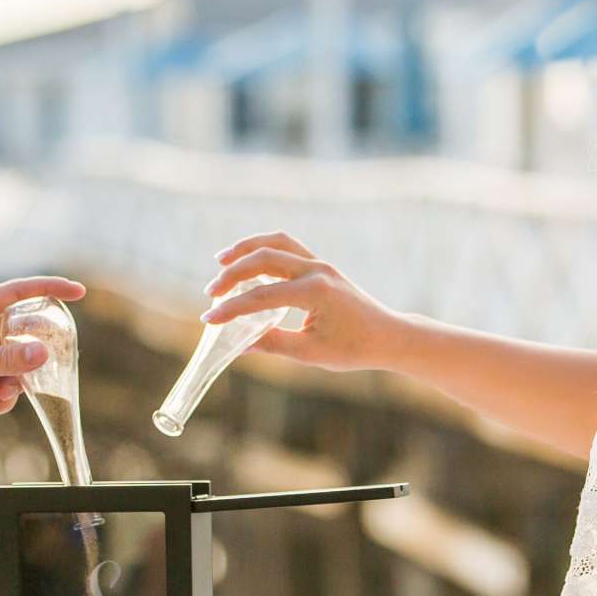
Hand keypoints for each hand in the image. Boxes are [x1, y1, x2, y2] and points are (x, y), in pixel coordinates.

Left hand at [0, 275, 86, 436]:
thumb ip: (3, 359)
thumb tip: (42, 354)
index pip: (17, 292)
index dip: (48, 288)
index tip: (78, 292)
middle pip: (22, 332)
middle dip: (31, 354)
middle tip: (40, 367)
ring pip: (17, 363)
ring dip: (14, 383)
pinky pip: (5, 383)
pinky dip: (2, 398)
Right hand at [204, 232, 406, 373]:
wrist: (388, 336)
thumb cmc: (354, 348)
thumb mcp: (311, 353)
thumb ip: (273, 344)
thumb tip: (238, 345)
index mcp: (316, 292)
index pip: (263, 296)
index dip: (232, 308)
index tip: (209, 320)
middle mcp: (317, 270)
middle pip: (264, 259)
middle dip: (233, 273)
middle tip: (211, 293)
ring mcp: (320, 263)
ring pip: (276, 242)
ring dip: (246, 249)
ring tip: (221, 261)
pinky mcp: (320, 265)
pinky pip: (287, 246)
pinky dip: (264, 249)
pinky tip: (247, 261)